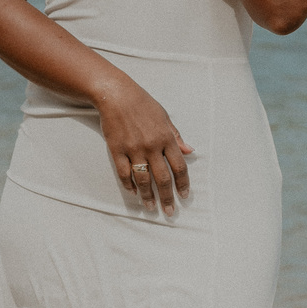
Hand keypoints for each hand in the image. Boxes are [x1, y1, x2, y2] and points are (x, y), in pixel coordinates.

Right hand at [95, 76, 192, 215]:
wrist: (116, 95)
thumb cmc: (142, 104)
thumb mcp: (165, 117)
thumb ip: (176, 137)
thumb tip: (190, 151)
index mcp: (166, 138)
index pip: (179, 167)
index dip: (183, 184)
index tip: (184, 196)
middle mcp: (152, 146)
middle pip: (163, 178)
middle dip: (167, 197)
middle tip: (169, 211)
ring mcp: (133, 149)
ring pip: (143, 179)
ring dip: (148, 196)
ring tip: (151, 207)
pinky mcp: (117, 150)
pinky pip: (124, 173)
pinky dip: (129, 185)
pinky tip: (134, 193)